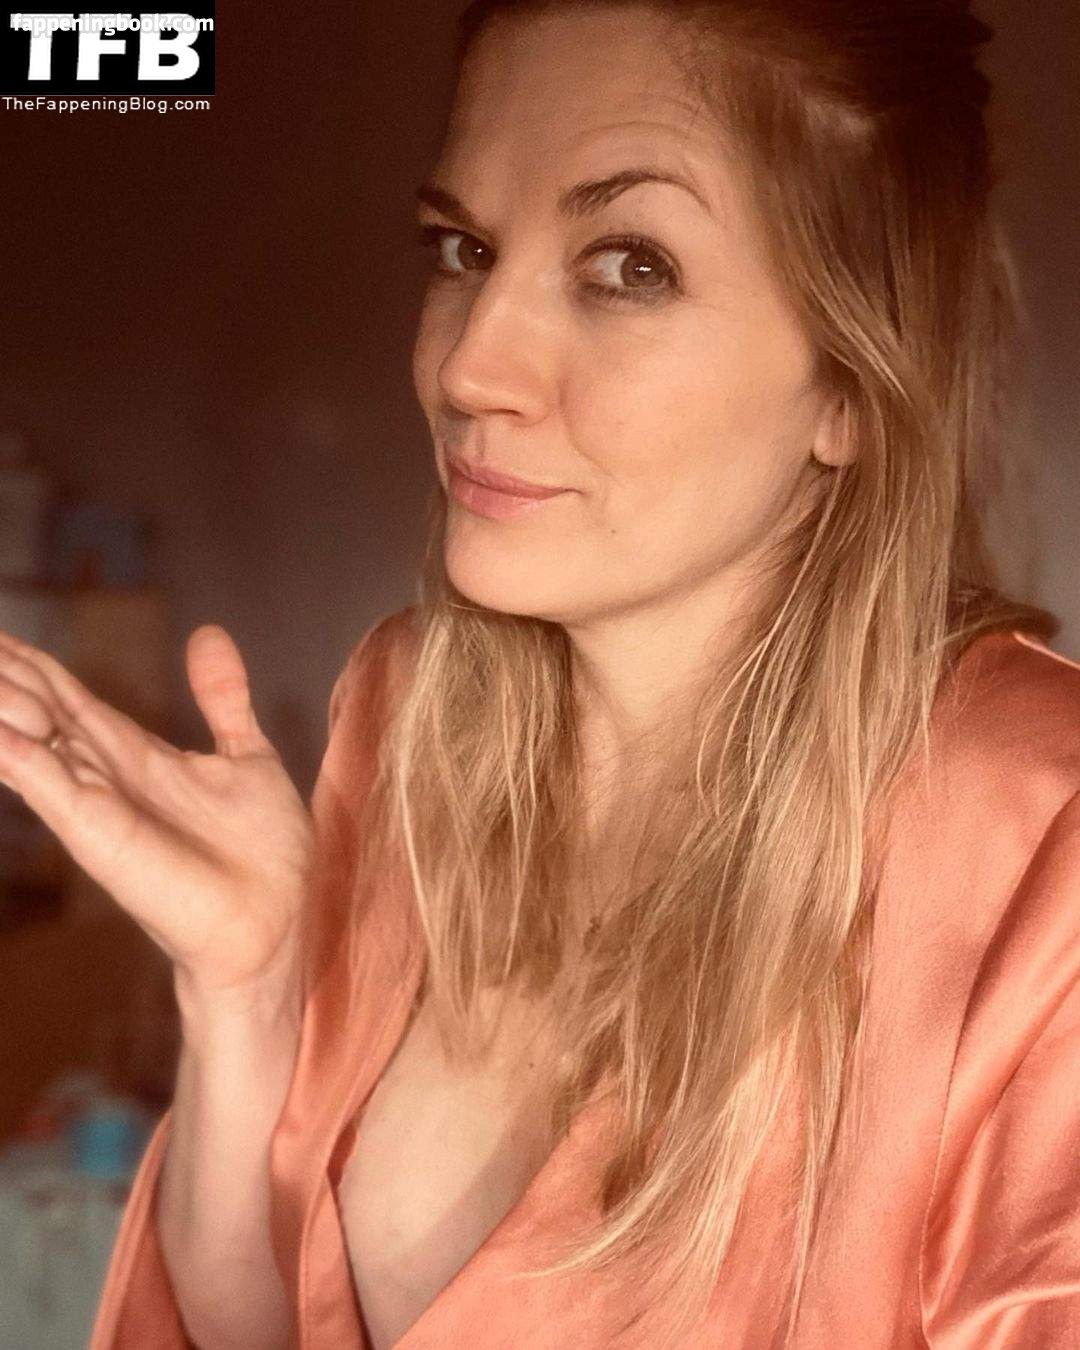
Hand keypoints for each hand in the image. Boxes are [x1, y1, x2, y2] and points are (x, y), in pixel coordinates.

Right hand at [0, 625, 313, 996]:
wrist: (280, 919)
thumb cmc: (266, 852)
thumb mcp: (247, 754)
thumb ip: (222, 699)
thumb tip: (206, 634)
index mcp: (139, 758)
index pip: (72, 701)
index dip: (35, 668)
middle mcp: (109, 779)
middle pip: (39, 715)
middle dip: (4, 678)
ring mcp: (99, 806)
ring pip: (30, 746)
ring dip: (1, 710)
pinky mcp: (100, 836)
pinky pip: (49, 787)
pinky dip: (17, 757)